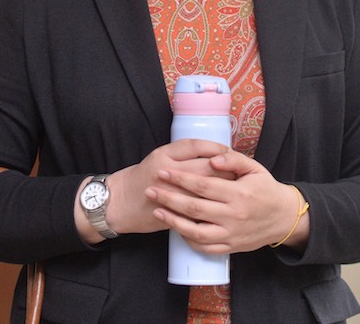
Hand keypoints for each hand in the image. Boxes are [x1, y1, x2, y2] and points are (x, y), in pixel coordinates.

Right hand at [75, 139, 231, 242]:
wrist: (120, 203)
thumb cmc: (143, 177)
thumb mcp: (160, 157)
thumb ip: (184, 154)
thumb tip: (216, 155)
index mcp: (165, 156)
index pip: (197, 147)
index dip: (216, 149)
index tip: (229, 152)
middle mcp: (167, 173)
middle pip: (206, 167)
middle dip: (226, 170)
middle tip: (240, 172)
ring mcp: (170, 194)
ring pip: (205, 190)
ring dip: (223, 190)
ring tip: (236, 189)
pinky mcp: (172, 213)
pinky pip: (198, 211)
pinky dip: (212, 208)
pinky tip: (222, 207)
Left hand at [145, 149, 309, 253]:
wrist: (284, 218)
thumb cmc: (266, 189)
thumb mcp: (255, 168)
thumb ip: (233, 159)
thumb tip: (212, 157)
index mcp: (239, 194)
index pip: (203, 185)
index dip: (180, 179)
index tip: (163, 172)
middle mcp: (234, 216)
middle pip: (194, 208)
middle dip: (169, 198)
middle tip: (151, 190)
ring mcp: (231, 234)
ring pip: (196, 231)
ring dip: (173, 222)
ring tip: (157, 211)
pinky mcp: (231, 247)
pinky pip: (204, 247)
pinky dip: (188, 239)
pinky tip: (176, 228)